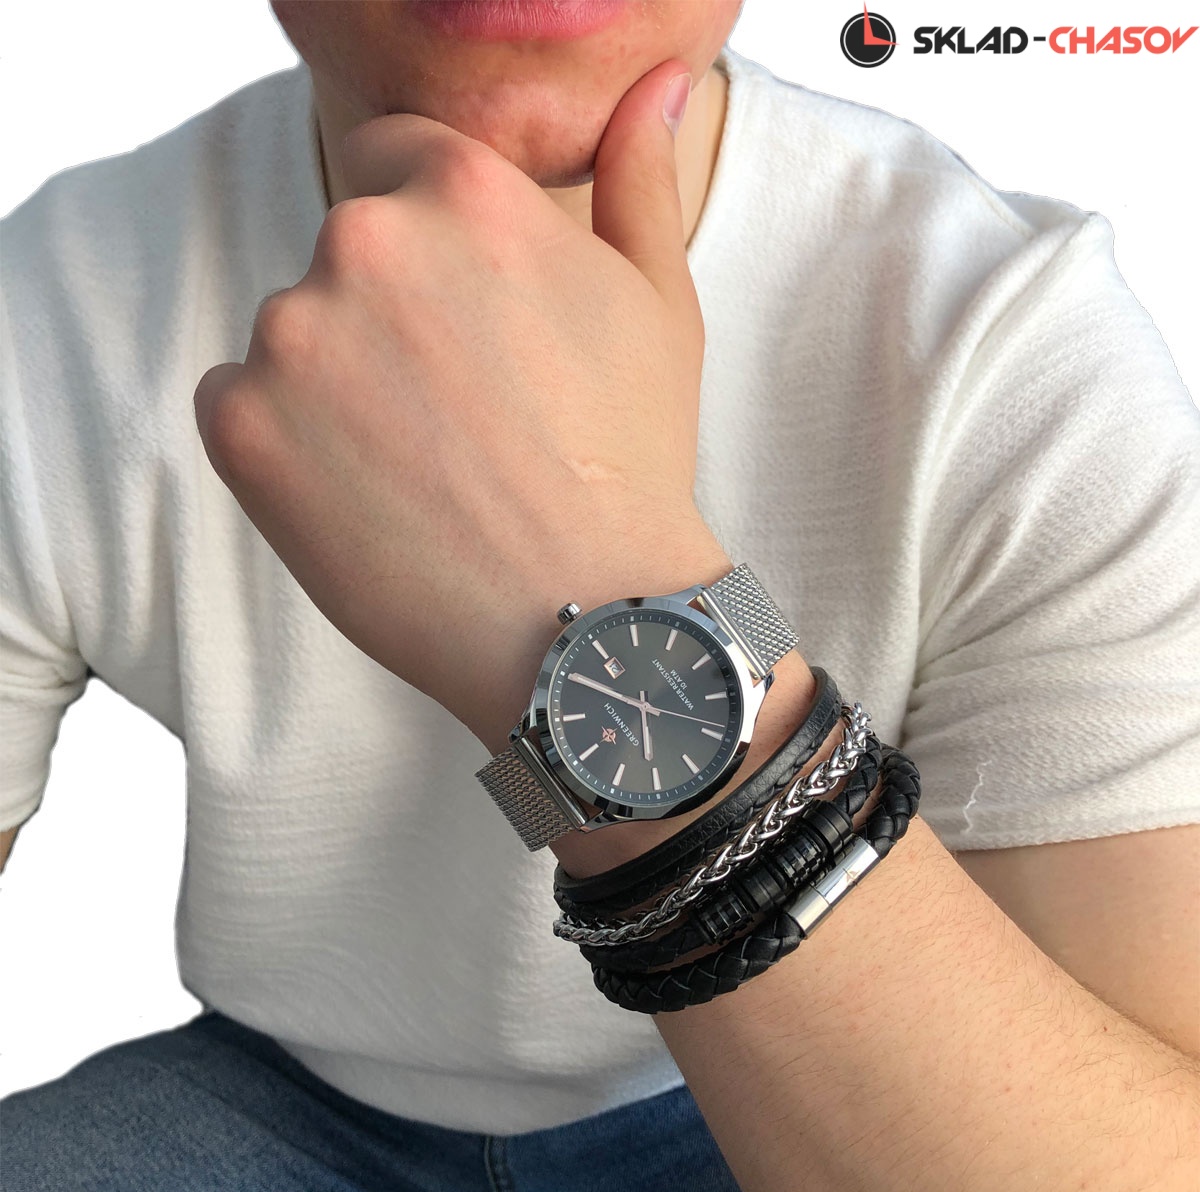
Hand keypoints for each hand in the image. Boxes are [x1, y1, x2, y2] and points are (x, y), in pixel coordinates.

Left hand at [192, 60, 733, 751]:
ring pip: (295, 332)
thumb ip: (642, 180)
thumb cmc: (632, 464)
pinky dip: (288, 445)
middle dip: (390, 311)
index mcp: (466, 190)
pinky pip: (243, 404)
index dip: (430, 241)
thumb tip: (660, 83)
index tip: (461, 319)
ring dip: (340, 381)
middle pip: (344, 247)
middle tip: (460, 410)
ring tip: (425, 465)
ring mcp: (293, 332)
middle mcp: (366, 238)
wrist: (585, 619)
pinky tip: (370, 497)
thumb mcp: (660, 307)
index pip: (394, 158)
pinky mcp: (241, 424)